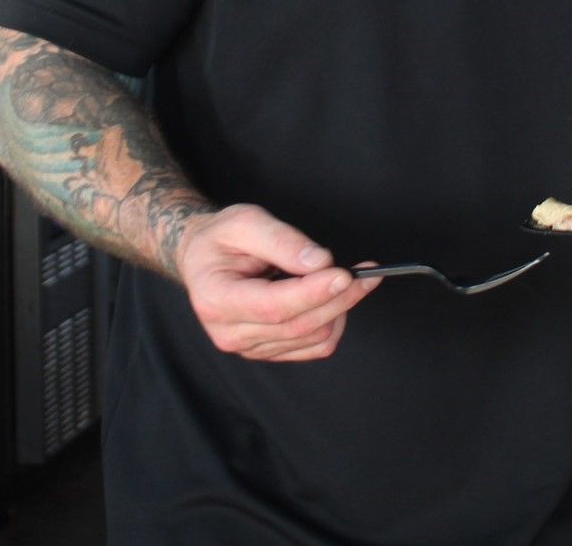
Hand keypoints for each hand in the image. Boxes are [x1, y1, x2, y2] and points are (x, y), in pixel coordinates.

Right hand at [174, 203, 378, 361]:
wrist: (204, 259)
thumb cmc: (221, 238)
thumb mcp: (244, 221)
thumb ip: (281, 240)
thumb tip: (319, 262)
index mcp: (216, 299)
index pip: (274, 306)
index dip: (313, 292)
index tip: (345, 274)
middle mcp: (230, 332)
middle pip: (299, 324)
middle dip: (339, 298)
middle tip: (367, 273)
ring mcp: (249, 347)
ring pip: (312, 338)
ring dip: (340, 308)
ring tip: (349, 278)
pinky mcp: (269, 350)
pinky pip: (313, 347)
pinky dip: (333, 322)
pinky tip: (334, 298)